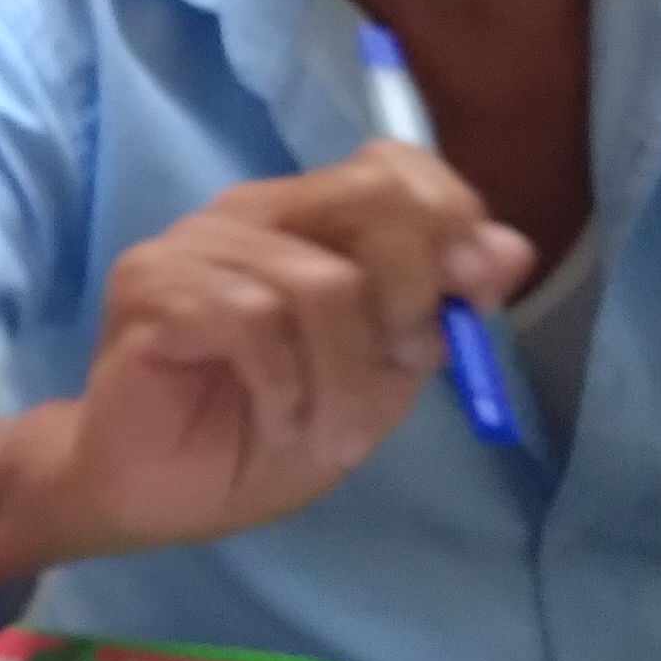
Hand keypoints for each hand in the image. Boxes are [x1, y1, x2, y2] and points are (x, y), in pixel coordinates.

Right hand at [34, 143, 533, 562]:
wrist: (152, 496)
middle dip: (409, 293)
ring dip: (343, 379)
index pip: (392, 165)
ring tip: (328, 434)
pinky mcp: (151, 290)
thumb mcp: (376, 381)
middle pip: (369, 197)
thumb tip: (509, 249)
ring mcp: (193, 245)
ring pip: (317, 284)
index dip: (451, 220)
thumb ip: (431, 314)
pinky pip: (251, 321)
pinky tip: (277, 420)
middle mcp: (249, 213)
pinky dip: (284, 386)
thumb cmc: (258, 435)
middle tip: (399, 368)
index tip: (469, 300)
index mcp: (304, 220)